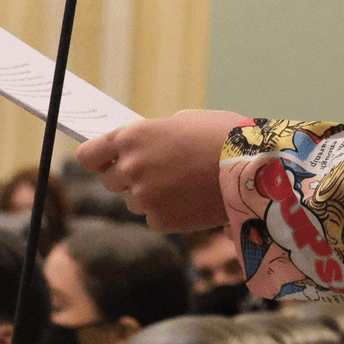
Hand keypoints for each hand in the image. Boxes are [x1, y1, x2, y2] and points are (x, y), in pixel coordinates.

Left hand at [76, 109, 244, 231]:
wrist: (254, 167)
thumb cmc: (223, 136)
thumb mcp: (184, 122)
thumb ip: (155, 135)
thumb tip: (145, 147)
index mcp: (133, 136)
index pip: (89, 155)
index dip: (98, 159)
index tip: (106, 161)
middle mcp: (131, 167)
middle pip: (110, 181)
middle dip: (129, 177)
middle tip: (159, 172)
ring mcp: (144, 196)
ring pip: (133, 201)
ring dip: (150, 195)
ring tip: (183, 184)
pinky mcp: (160, 221)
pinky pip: (154, 218)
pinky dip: (168, 212)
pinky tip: (191, 199)